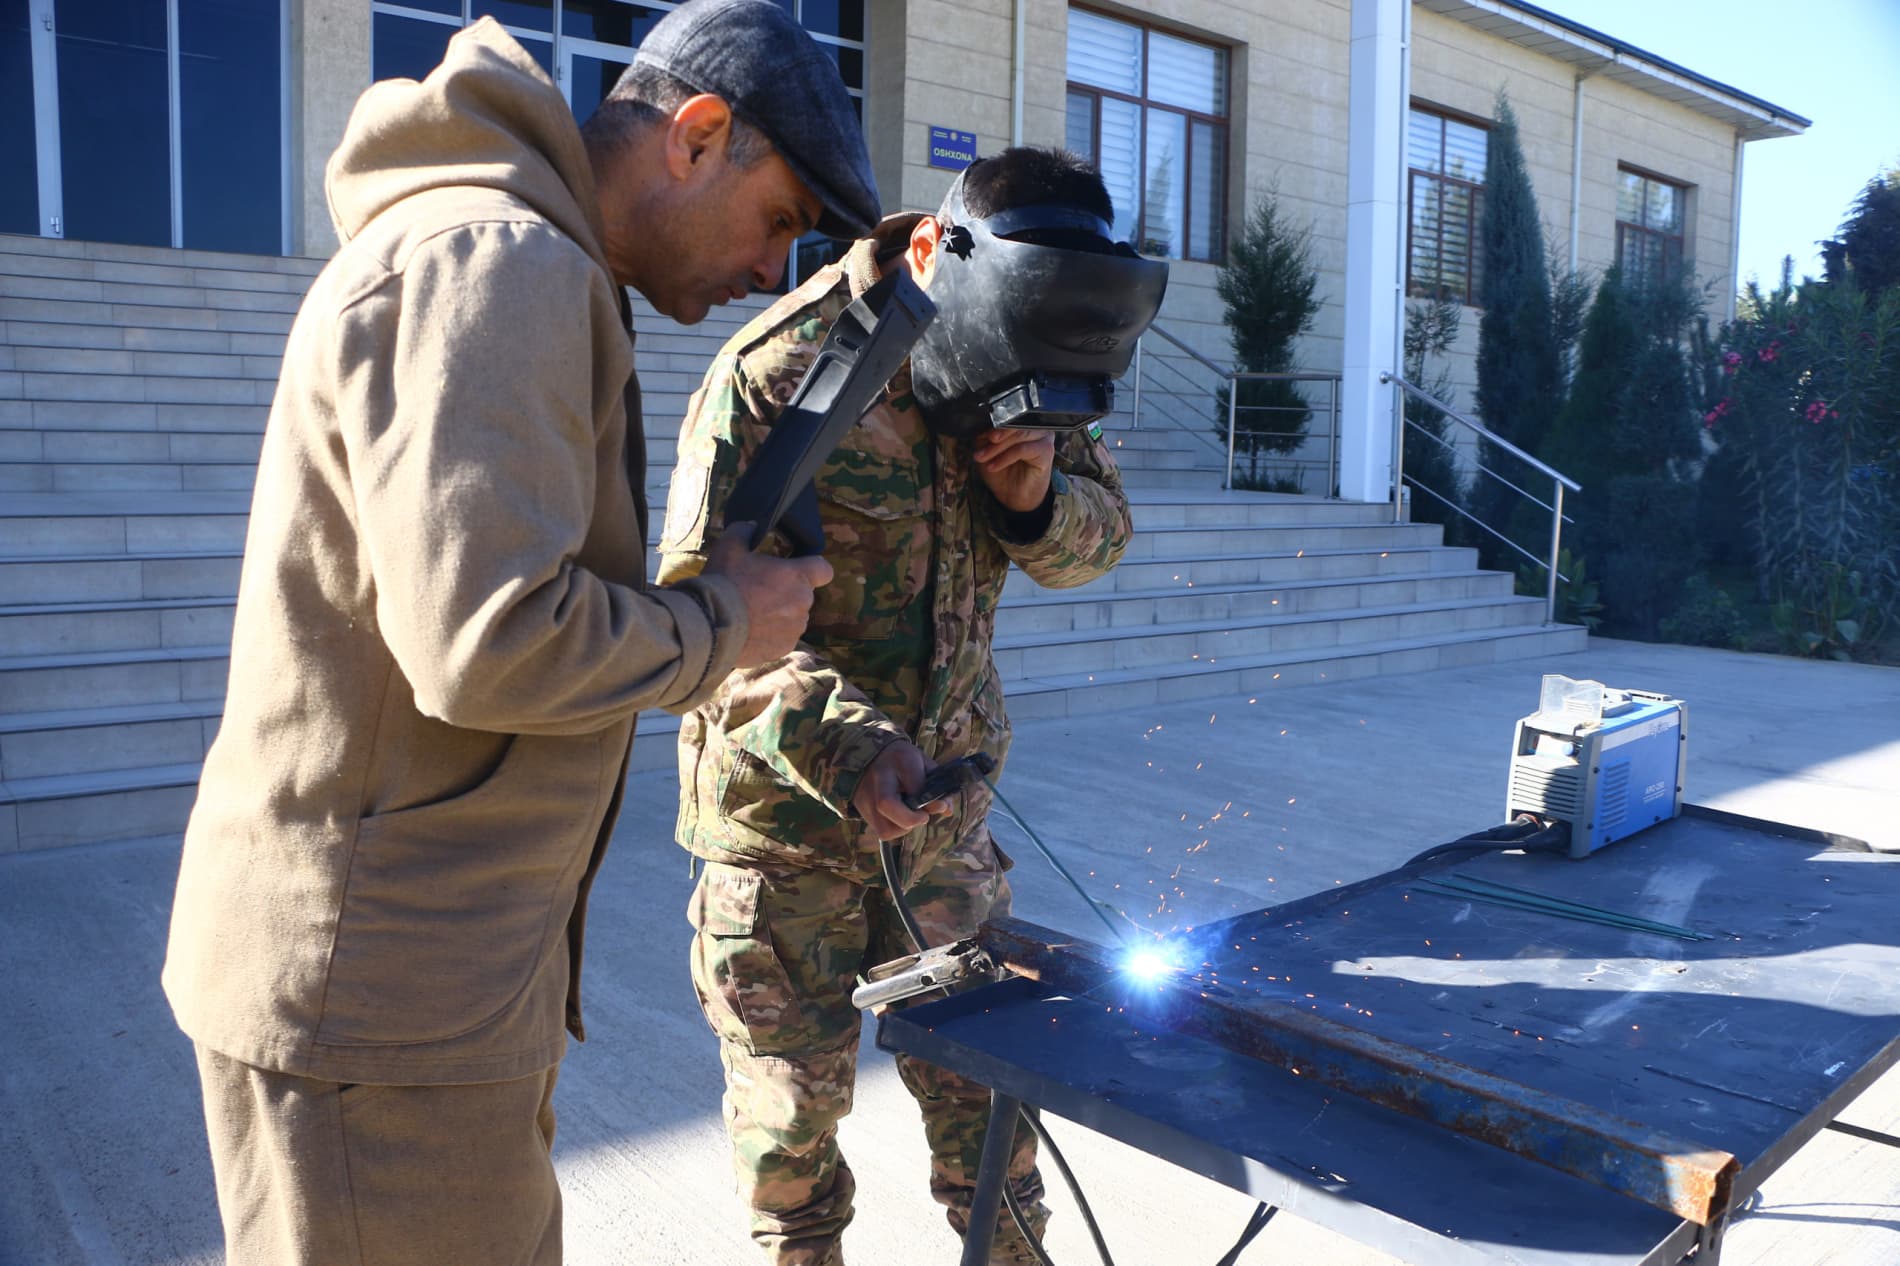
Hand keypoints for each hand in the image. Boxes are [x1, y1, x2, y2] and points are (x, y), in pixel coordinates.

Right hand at [703, 523, 833, 668]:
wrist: (711, 626)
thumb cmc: (724, 583)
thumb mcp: (729, 547)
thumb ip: (744, 531)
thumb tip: (751, 526)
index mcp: (796, 576)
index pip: (824, 570)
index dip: (814, 569)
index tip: (798, 571)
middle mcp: (802, 602)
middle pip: (802, 595)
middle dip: (785, 593)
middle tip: (758, 593)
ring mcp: (795, 628)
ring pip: (793, 618)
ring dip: (779, 616)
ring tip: (751, 615)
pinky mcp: (784, 648)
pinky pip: (782, 638)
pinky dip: (771, 636)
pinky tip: (749, 632)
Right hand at [852, 741, 953, 840]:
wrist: (871, 755)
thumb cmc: (902, 760)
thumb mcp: (922, 763)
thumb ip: (936, 785)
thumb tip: (946, 810)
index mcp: (900, 759)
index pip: (914, 785)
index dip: (928, 803)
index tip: (939, 806)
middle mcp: (878, 776)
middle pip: (887, 804)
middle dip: (911, 819)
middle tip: (922, 816)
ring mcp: (865, 794)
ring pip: (884, 827)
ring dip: (902, 828)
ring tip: (909, 817)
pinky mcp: (860, 808)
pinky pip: (879, 829)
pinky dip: (893, 828)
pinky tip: (898, 817)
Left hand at [972, 428, 1055, 511]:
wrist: (1013, 495)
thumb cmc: (1003, 471)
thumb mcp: (988, 449)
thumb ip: (987, 434)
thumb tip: (983, 425)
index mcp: (1024, 421)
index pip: (1008, 416)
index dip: (991, 425)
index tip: (977, 437)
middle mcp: (1037, 426)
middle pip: (1013, 424)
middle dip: (993, 438)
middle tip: (979, 452)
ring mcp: (1044, 437)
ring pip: (1018, 435)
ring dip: (997, 448)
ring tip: (984, 458)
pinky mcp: (1046, 451)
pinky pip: (1022, 449)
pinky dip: (1005, 457)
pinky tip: (994, 466)